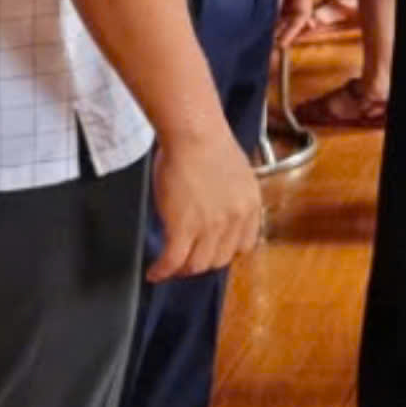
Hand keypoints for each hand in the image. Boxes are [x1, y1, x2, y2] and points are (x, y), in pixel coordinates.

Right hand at [148, 122, 262, 281]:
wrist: (194, 134)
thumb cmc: (209, 145)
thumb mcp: (237, 177)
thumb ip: (232, 201)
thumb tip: (217, 214)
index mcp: (251, 207)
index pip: (243, 247)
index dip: (224, 252)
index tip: (211, 252)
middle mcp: (235, 220)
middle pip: (219, 260)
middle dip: (201, 264)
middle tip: (185, 261)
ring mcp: (210, 226)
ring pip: (196, 264)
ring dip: (181, 270)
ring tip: (169, 267)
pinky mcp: (183, 227)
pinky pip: (173, 260)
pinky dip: (162, 270)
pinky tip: (155, 272)